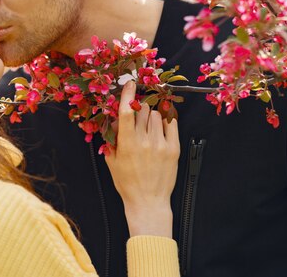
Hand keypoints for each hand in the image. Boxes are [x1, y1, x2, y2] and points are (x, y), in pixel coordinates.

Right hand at [105, 81, 179, 237]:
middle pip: (142, 109)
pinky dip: (165, 122)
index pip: (126, 112)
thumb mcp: (112, 160)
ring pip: (156, 115)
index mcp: (127, 144)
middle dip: (138, 109)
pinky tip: (160, 130)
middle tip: (137, 117)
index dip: (126, 94)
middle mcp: (145, 142)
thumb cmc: (127, 182)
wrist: (148, 201)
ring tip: (148, 130)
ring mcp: (161, 144)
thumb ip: (112, 137)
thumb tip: (114, 117)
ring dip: (151, 116)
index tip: (129, 83)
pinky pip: (171, 124)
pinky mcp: (174, 148)